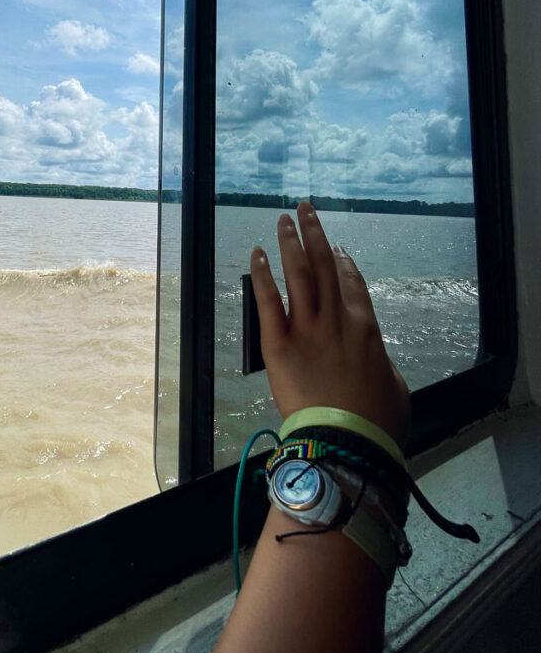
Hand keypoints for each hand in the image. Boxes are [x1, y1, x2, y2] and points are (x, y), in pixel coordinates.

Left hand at [251, 201, 409, 448]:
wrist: (347, 443)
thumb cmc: (376, 422)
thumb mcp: (394, 386)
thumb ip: (381, 363)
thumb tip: (374, 357)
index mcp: (365, 328)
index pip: (352, 284)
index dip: (344, 262)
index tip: (336, 247)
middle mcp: (336, 319)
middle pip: (325, 266)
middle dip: (314, 234)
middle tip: (305, 209)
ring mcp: (306, 329)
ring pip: (298, 275)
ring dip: (290, 243)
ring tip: (283, 220)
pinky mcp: (278, 344)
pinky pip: (268, 302)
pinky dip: (261, 276)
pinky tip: (257, 255)